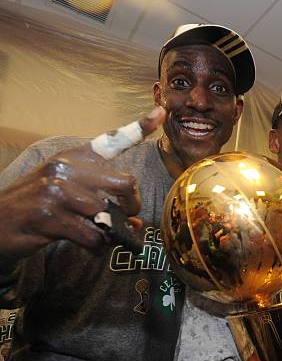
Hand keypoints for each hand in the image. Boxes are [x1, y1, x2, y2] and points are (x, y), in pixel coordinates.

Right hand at [0, 107, 165, 257]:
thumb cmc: (40, 204)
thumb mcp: (67, 187)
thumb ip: (101, 198)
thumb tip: (135, 221)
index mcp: (74, 157)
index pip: (113, 139)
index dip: (140, 126)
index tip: (161, 113)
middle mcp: (66, 169)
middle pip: (125, 184)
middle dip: (132, 206)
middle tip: (127, 218)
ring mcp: (57, 192)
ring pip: (109, 215)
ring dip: (111, 233)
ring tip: (100, 236)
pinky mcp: (50, 218)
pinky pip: (93, 236)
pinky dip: (98, 247)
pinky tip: (91, 246)